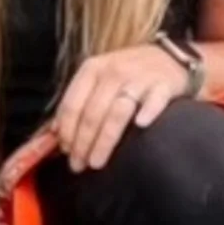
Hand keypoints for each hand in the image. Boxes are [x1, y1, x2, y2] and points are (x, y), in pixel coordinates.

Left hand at [53, 43, 190, 171]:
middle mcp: (114, 71)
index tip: (66, 154)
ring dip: (104, 140)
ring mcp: (140, 78)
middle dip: (82, 143)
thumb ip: (78, 101)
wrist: (169, 59)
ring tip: (97, 162)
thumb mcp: (99, 79)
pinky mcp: (164, 85)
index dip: (66, 132)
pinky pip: (154, 100)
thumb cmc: (128, 75)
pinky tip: (141, 126)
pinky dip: (148, 112)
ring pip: (117, 112)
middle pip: (92, 112)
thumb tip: (54, 133)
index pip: (72, 103)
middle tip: (79, 166)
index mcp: (92, 68)